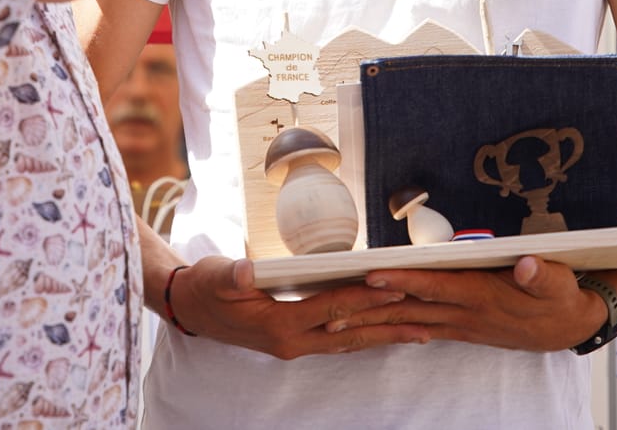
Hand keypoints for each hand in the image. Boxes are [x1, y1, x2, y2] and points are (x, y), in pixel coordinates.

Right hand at [166, 255, 429, 359]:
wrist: (190, 308)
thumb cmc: (206, 286)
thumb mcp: (217, 276)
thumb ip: (234, 276)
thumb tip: (247, 270)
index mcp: (277, 325)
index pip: (330, 309)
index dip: (362, 297)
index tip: (393, 286)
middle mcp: (292, 342)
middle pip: (349, 333)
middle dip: (388, 325)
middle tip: (426, 317)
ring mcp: (295, 345)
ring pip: (348, 341)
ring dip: (384, 335)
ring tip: (420, 330)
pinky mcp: (296, 341)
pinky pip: (338, 340)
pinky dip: (364, 335)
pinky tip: (384, 330)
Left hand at [347, 257, 607, 352]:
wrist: (571, 327)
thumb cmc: (561, 297)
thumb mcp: (559, 282)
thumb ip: (540, 274)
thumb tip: (525, 264)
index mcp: (482, 295)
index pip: (434, 287)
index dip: (403, 282)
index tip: (370, 278)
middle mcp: (465, 313)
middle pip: (410, 309)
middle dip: (370, 311)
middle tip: (331, 311)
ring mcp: (462, 324)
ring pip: (409, 322)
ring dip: (374, 323)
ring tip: (337, 323)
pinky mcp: (464, 329)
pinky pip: (422, 329)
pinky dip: (396, 329)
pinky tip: (375, 330)